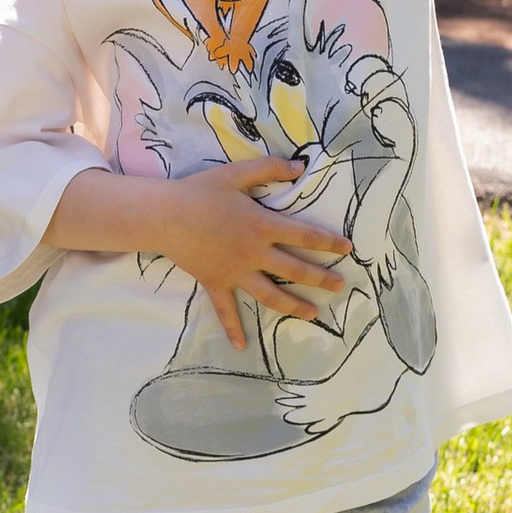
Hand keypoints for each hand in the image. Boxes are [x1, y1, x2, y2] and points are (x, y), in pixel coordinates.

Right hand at [149, 157, 351, 344]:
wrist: (164, 215)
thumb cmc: (200, 192)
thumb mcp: (236, 173)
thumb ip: (270, 168)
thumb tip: (301, 166)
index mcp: (263, 225)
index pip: (305, 235)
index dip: (328, 242)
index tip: (347, 248)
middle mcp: (254, 253)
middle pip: (295, 269)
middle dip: (321, 278)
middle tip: (340, 285)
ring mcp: (236, 272)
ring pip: (270, 295)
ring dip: (293, 305)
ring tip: (313, 313)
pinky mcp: (216, 283)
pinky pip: (226, 310)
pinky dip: (233, 328)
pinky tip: (242, 346)